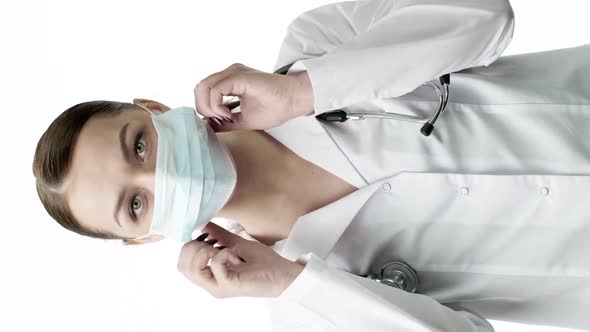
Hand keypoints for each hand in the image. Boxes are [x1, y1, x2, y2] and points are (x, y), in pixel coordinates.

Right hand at [177, 221, 304, 297]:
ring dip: (205, 252)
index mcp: (210, 275)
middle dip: (194, 248)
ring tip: (223, 249)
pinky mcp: (229, 285)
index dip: (190, 246)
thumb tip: (203, 224)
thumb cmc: (263, 262)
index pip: (182, 263)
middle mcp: (211, 283)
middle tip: (215, 244)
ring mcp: (218, 286)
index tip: (209, 238)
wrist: (282, 274)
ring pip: (192, 269)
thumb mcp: (237, 244)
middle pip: (182, 267)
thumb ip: (219, 236)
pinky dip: (223, 255)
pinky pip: (215, 266)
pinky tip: (235, 256)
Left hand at [194, 63, 313, 131]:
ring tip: (224, 117)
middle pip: (199, 88)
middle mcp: (229, 73)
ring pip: (203, 87)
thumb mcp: (243, 120)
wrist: (294, 100)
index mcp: (230, 81)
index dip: (206, 109)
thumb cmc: (276, 108)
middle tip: (220, 120)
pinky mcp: (238, 76)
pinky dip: (216, 105)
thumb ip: (225, 122)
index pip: (204, 92)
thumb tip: (209, 126)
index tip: (222, 122)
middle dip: (203, 108)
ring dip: (208, 107)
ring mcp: (233, 72)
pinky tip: (227, 114)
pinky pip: (215, 89)